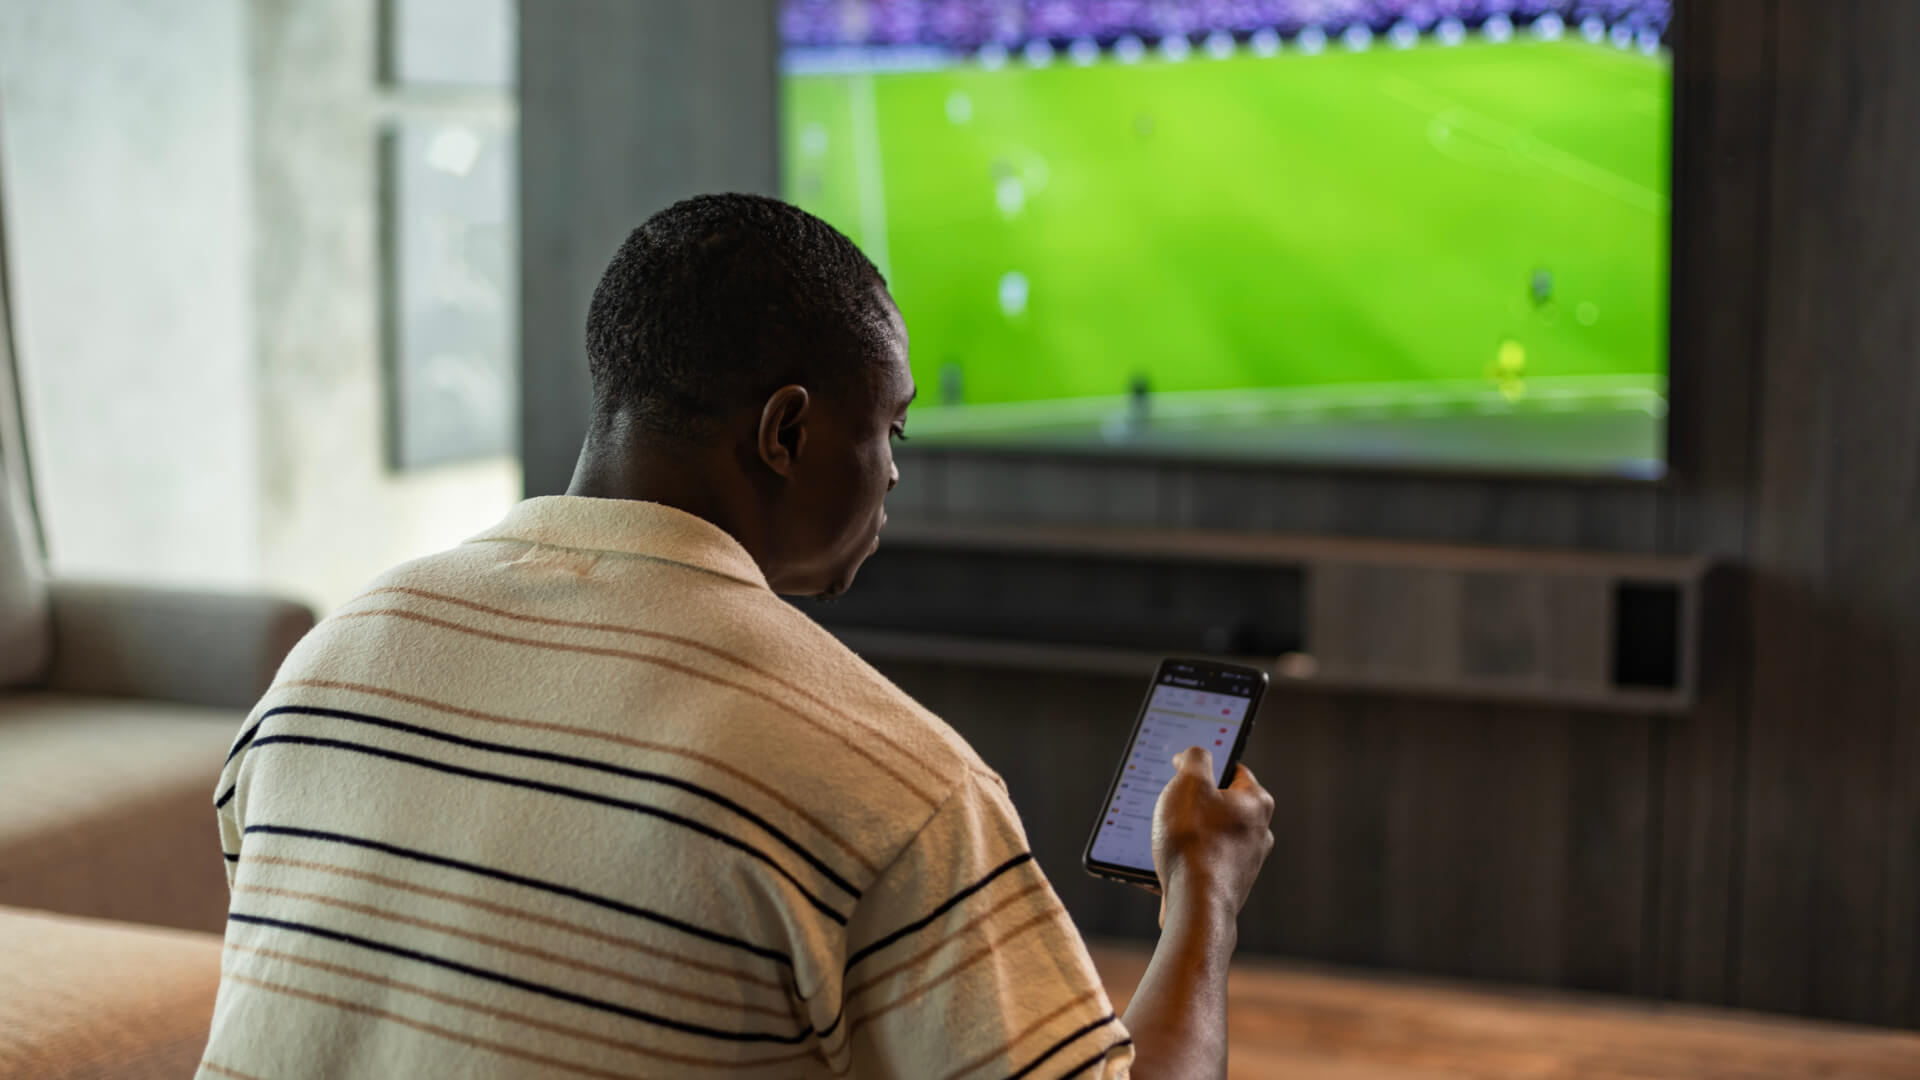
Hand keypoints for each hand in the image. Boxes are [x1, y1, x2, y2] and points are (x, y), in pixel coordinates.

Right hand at [1149, 747, 1274, 925]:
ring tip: (1162, 838)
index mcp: (1256, 802)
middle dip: (1194, 803)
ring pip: (1212, 836)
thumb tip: (1193, 755)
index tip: (1184, 768)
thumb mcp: (1187, 783)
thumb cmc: (1194, 842)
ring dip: (1187, 834)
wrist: (1196, 906)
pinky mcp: (1229, 886)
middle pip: (1221, 805)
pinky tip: (1164, 865)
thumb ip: (1193, 758)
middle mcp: (1258, 833)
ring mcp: (1246, 862)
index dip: (1205, 765)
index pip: (1233, 769)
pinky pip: (1203, 864)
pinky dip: (1186, 861)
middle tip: (1169, 803)